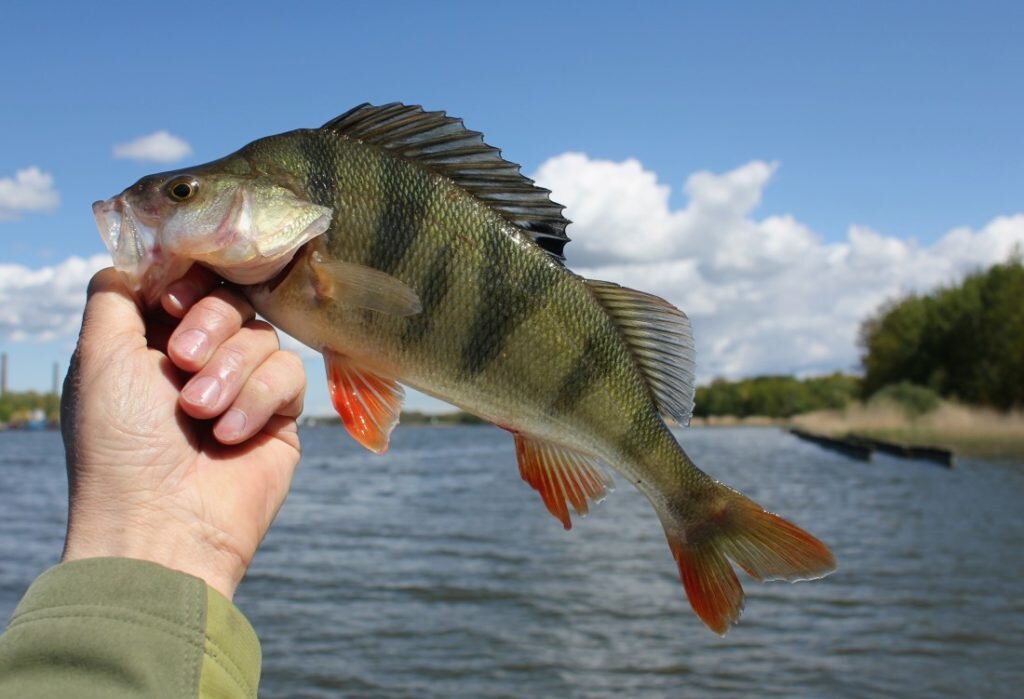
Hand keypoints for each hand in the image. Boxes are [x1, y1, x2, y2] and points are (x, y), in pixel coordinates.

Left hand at [60, 266, 305, 598]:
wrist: (164, 524)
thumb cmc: (121, 443)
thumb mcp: (98, 356)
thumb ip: (114, 294)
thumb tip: (140, 257)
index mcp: (151, 342)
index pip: (187, 281)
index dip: (188, 281)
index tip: (174, 301)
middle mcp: (199, 358)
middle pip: (228, 298)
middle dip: (208, 325)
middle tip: (181, 364)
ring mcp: (242, 385)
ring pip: (262, 333)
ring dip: (230, 371)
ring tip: (199, 414)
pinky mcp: (281, 414)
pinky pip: (290, 372)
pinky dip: (259, 399)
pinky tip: (231, 434)